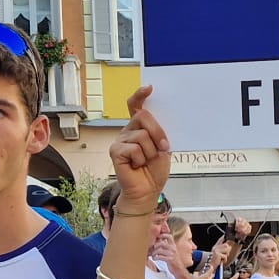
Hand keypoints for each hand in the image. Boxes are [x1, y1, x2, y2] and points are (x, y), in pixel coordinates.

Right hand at [110, 87, 170, 205]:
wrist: (147, 190)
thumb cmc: (154, 169)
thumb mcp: (162, 148)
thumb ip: (159, 133)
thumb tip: (158, 120)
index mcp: (139, 127)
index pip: (135, 106)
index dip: (140, 95)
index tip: (149, 88)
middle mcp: (127, 130)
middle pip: (143, 116)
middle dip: (158, 132)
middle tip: (163, 148)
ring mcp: (120, 139)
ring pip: (142, 135)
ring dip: (151, 151)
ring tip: (147, 161)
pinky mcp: (115, 150)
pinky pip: (134, 148)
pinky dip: (141, 159)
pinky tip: (137, 166)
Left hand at [148, 232, 176, 264]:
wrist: (179, 269)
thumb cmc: (173, 260)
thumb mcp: (171, 251)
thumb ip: (166, 245)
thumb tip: (158, 240)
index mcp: (173, 245)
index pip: (169, 236)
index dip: (163, 235)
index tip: (158, 237)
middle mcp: (173, 248)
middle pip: (161, 243)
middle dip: (155, 246)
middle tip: (153, 249)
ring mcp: (172, 254)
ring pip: (159, 250)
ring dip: (154, 253)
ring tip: (153, 255)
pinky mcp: (170, 260)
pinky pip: (159, 257)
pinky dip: (155, 258)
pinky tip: (154, 258)